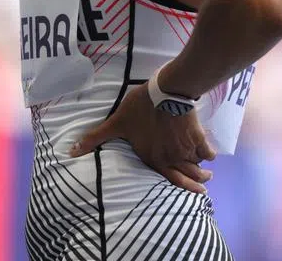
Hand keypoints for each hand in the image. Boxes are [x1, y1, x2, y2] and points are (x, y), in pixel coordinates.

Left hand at [68, 84, 216, 193]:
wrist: (166, 92)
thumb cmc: (139, 108)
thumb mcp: (116, 123)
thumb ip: (95, 138)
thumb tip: (70, 152)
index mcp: (154, 159)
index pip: (169, 179)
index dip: (181, 186)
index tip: (190, 190)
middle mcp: (171, 159)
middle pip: (188, 176)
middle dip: (197, 182)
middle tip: (204, 185)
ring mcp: (186, 149)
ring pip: (198, 165)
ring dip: (202, 170)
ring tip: (208, 173)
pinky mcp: (198, 136)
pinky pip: (208, 151)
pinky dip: (210, 154)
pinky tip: (210, 153)